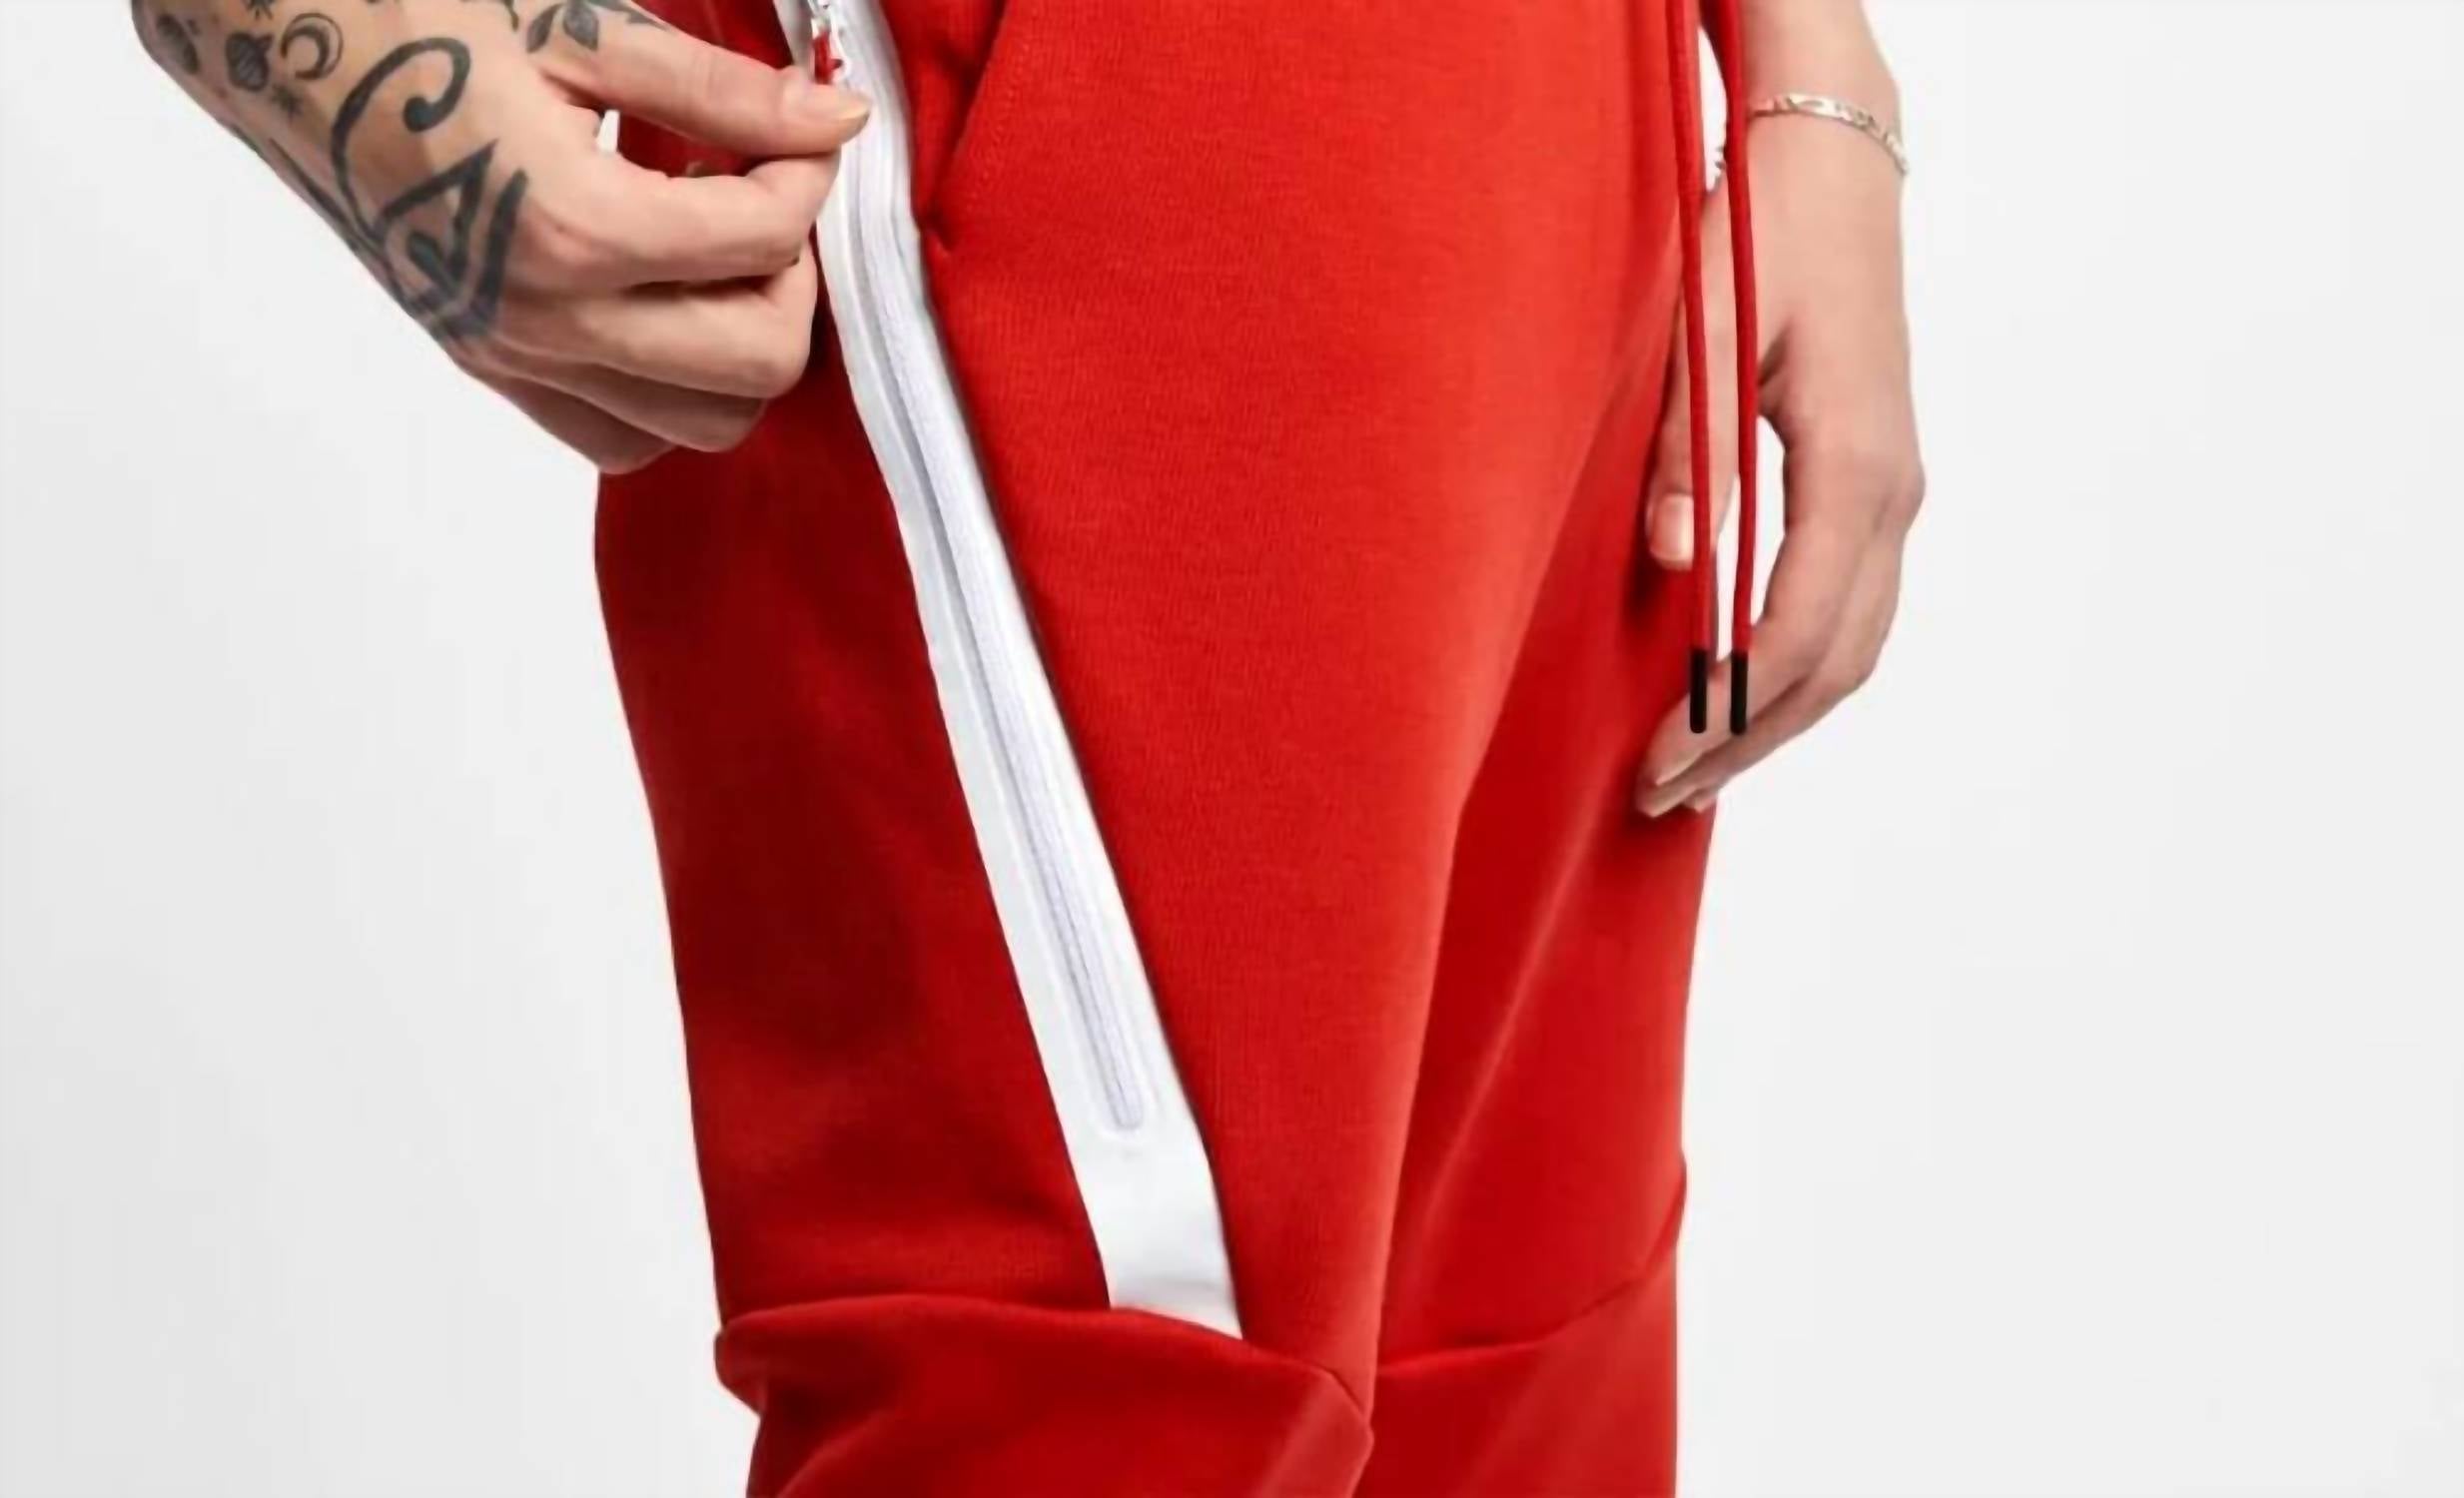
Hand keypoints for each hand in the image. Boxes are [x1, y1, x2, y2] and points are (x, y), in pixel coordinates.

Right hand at [135, 0, 869, 472]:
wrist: (276, 40)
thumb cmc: (414, 15)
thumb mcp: (578, 29)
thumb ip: (720, 93)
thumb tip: (832, 125)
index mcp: (571, 228)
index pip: (762, 241)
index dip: (807, 178)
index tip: (798, 135)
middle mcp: (546, 319)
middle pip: (756, 367)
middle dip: (792, 283)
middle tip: (763, 204)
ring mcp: (514, 357)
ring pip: (701, 426)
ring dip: (740, 344)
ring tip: (711, 251)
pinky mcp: (491, 369)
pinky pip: (620, 437)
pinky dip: (671, 388)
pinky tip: (660, 295)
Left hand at [1634, 92, 1923, 817]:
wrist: (1834, 173)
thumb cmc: (1763, 242)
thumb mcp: (1708, 339)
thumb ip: (1690, 455)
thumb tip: (1676, 565)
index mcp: (1855, 470)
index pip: (1795, 634)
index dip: (1726, 713)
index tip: (1659, 764)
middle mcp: (1894, 495)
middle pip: (1835, 665)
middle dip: (1750, 741)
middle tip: (1664, 796)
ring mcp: (1898, 491)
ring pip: (1856, 646)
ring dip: (1782, 717)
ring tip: (1700, 768)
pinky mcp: (1880, 482)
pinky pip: (1854, 606)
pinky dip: (1804, 668)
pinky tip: (1744, 693)